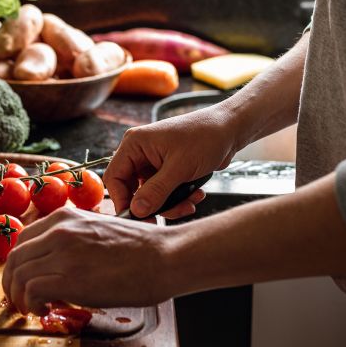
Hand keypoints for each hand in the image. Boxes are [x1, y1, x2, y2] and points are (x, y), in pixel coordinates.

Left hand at [1, 207, 174, 314]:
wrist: (165, 256)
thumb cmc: (141, 247)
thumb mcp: (99, 230)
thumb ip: (74, 239)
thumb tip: (59, 262)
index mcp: (65, 217)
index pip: (23, 239)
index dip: (20, 263)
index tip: (24, 278)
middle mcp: (59, 231)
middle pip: (15, 258)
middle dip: (13, 282)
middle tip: (20, 299)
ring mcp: (62, 254)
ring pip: (19, 275)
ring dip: (19, 297)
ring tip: (32, 309)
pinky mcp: (69, 278)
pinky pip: (31, 291)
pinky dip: (31, 304)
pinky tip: (44, 310)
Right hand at [105, 107, 237, 217]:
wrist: (230, 129)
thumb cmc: (205, 136)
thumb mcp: (180, 167)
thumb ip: (156, 191)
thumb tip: (136, 211)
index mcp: (135, 144)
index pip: (115, 178)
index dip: (122, 200)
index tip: (137, 217)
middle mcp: (141, 153)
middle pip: (132, 189)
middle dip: (152, 205)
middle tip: (166, 216)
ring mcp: (154, 162)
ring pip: (151, 194)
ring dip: (170, 203)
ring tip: (190, 203)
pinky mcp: (168, 169)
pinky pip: (165, 192)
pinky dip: (179, 198)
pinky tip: (196, 195)